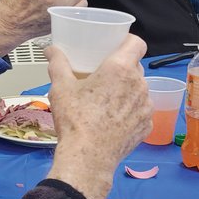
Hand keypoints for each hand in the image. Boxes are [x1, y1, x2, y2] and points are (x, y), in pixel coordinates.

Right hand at [44, 36, 151, 198]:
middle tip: (103, 76)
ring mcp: (146, 106)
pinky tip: (114, 118)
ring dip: (128, 90)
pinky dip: (131, 111)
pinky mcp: (147, 124)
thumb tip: (51, 49)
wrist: (88, 157)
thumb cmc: (75, 119)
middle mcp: (139, 84)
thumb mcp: (60, 87)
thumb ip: (57, 63)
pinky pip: (141, 110)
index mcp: (120, 69)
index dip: (127, 41)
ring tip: (107, 100)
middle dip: (122, 68)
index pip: (136, 42)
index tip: (115, 46)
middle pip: (136, 66)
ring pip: (140, 89)